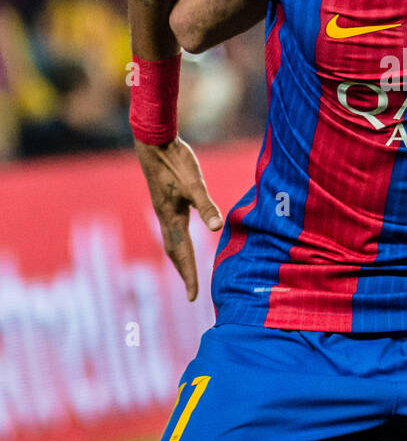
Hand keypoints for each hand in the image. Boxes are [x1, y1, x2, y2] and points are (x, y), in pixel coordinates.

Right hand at [134, 137, 222, 300]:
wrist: (154, 143)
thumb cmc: (175, 161)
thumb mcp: (195, 184)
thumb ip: (206, 206)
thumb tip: (217, 229)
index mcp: (172, 219)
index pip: (182, 254)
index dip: (189, 276)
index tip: (193, 298)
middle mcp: (166, 218)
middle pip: (174, 252)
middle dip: (184, 271)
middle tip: (192, 291)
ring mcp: (164, 209)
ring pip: (171, 240)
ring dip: (179, 257)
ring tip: (186, 270)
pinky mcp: (165, 199)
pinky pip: (172, 228)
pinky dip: (178, 240)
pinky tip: (183, 234)